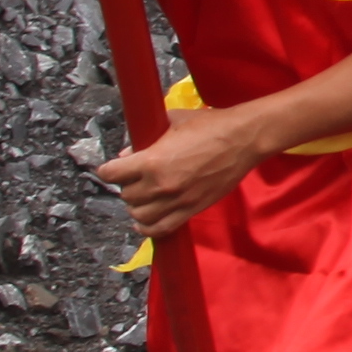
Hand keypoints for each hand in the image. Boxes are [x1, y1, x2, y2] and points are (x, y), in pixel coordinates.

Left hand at [96, 105, 269, 234]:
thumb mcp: (172, 122)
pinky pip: (160, 229)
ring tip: (144, 197)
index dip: (108, 170)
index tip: (111, 168)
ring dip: (137, 206)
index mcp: (152, 160)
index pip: (111, 174)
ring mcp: (176, 200)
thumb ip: (146, 138)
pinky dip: (148, 228)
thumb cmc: (210, 125)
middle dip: (127, 186)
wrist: (244, 139)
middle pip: (126, 195)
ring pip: (139, 215)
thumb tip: (127, 154)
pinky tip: (145, 221)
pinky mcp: (191, 210)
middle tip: (136, 178)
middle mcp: (160, 184)